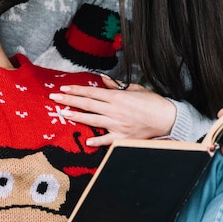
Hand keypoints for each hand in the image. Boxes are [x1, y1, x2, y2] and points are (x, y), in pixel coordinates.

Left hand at [48, 76, 176, 145]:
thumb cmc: (152, 102)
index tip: (63, 88)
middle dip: (69, 100)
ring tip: (63, 113)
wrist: (168, 119)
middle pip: (87, 104)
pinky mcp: (123, 137)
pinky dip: (97, 142)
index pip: (91, 92)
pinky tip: (87, 142)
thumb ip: (116, 85)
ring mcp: (118, 125)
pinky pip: (107, 140)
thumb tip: (102, 79)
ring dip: (76, 117)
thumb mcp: (134, 89)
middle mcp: (115, 110)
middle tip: (54, 98)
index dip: (76, 90)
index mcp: (117, 97)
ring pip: (92, 120)